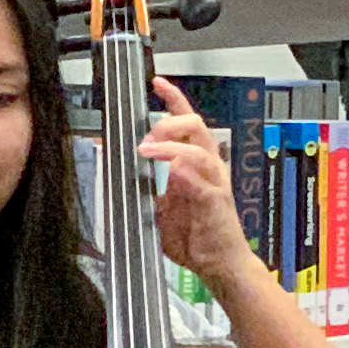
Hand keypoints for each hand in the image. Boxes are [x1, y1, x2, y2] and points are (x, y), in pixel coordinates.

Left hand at [139, 78, 253, 288]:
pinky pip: (203, 183)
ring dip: (171, 146)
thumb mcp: (163, 208)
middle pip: (197, 127)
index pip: (188, 124)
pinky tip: (173, 170)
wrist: (219, 264)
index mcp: (197, 165)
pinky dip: (187, 174)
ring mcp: (214, 184)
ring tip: (149, 150)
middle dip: (171, 122)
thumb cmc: (196, 237)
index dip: (175, 100)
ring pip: (198, 151)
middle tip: (148, 134)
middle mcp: (209, 168)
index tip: (158, 83)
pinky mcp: (215, 204)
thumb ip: (151, 188)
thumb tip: (129, 175)